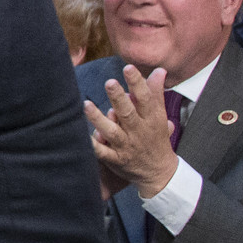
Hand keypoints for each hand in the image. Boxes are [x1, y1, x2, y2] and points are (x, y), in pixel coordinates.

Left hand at [84, 64, 180, 197]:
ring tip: (86, 104)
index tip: (128, 68)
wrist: (160, 174)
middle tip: (109, 82)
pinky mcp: (116, 159)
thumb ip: (156, 94)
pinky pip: (102, 152)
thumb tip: (159, 70)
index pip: (146, 99)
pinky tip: (82, 136)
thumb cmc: (156, 139)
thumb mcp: (160, 117)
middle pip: (128, 113)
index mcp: (152, 120)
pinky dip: (94, 145)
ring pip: (112, 131)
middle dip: (119, 98)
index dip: (137, 83)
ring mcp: (126, 146)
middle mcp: (139, 132)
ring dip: (99, 119)